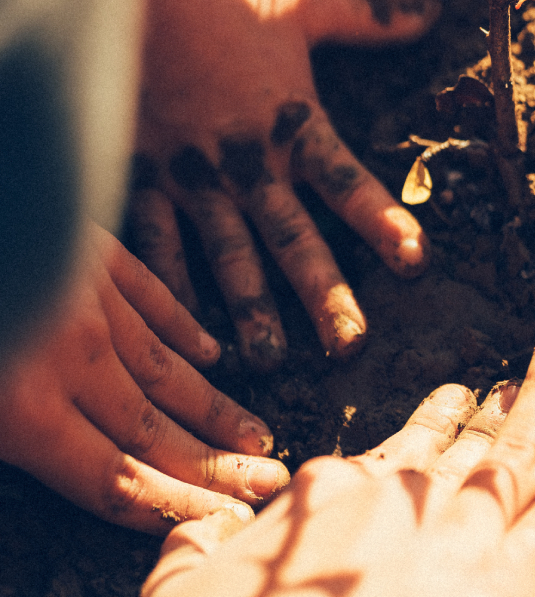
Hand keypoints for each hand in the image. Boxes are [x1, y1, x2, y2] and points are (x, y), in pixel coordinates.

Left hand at [0, 222, 289, 532]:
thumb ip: (2, 431)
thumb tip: (40, 460)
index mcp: (21, 412)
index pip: (117, 478)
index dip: (179, 503)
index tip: (231, 515)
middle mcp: (73, 363)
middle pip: (155, 429)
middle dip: (216, 463)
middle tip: (271, 478)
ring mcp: (92, 304)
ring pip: (166, 367)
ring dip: (213, 405)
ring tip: (256, 430)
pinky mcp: (95, 256)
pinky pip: (154, 299)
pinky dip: (186, 329)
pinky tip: (212, 351)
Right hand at [128, 0, 439, 370]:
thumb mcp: (306, 3)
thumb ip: (371, 19)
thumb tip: (432, 11)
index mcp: (294, 123)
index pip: (349, 185)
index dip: (384, 223)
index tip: (416, 263)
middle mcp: (249, 161)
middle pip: (294, 238)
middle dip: (323, 294)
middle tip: (350, 346)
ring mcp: (193, 175)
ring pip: (226, 255)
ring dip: (248, 307)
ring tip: (267, 360)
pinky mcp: (145, 176)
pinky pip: (154, 242)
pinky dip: (167, 287)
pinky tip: (180, 329)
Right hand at [141, 314, 534, 596]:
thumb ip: (192, 555)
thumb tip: (189, 530)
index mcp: (329, 494)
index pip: (380, 458)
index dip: (421, 430)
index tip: (445, 407)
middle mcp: (402, 495)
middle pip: (460, 435)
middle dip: (501, 391)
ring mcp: (458, 532)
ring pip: (515, 450)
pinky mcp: (508, 580)